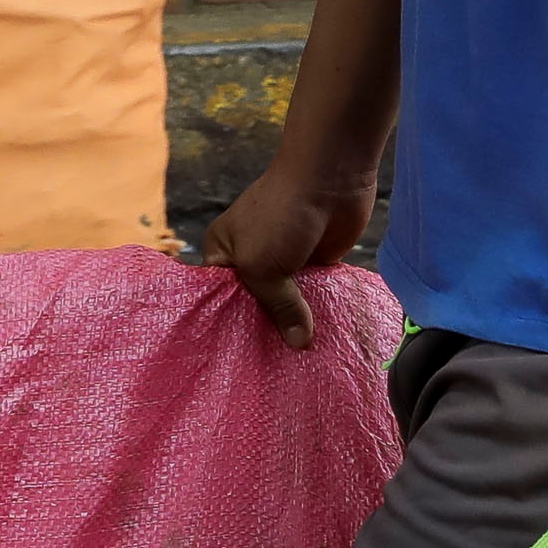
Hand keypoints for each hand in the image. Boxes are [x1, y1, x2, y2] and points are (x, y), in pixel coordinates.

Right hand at [192, 144, 379, 349]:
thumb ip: (277, 306)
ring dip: (295, 326)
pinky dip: (319, 314)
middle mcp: (251, 259)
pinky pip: (315, 297)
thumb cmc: (280, 214)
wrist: (330, 176)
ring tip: (294, 366)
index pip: (217, 298)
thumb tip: (299, 344)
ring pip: (287, 304)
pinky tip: (322, 343)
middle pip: (254, 305)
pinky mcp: (316, 263)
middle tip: (266, 371)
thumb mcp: (263, 265)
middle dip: (263, 332)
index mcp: (224, 253)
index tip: (230, 360)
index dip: (225, 326)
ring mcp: (286, 262)